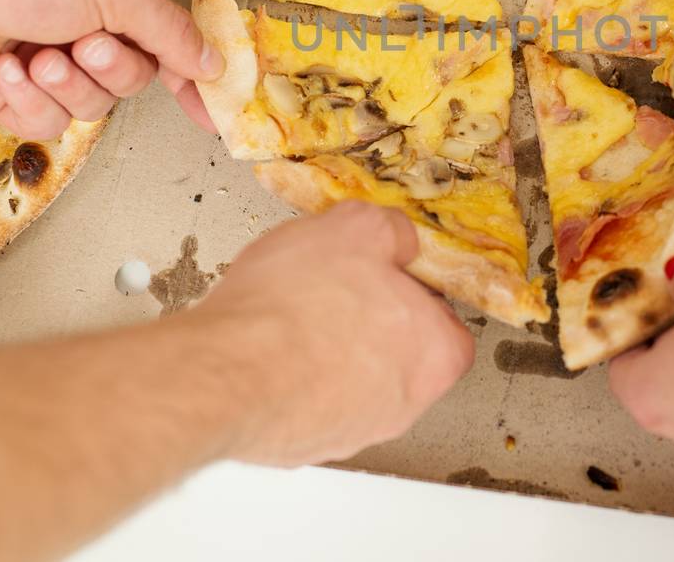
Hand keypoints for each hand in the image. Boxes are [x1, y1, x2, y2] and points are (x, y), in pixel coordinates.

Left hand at [0, 0, 221, 138]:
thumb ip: (167, 31)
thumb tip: (213, 64)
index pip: (160, 40)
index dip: (186, 74)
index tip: (209, 111)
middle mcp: (75, 24)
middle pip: (129, 77)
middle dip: (111, 67)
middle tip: (84, 43)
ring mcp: (39, 60)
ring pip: (89, 105)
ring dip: (68, 84)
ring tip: (36, 56)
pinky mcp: (4, 95)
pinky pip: (43, 122)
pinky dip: (28, 99)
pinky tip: (3, 70)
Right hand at [190, 201, 474, 466]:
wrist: (226, 374)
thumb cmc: (293, 309)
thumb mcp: (355, 227)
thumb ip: (390, 230)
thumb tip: (395, 237)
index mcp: (434, 353)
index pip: (448, 325)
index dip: (414, 292)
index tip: (387, 273)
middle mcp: (402, 403)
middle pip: (399, 355)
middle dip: (368, 321)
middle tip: (335, 291)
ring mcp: (351, 431)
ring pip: (352, 382)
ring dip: (327, 351)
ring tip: (292, 317)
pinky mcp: (303, 446)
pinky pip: (308, 404)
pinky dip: (293, 379)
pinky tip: (268, 350)